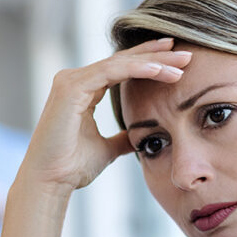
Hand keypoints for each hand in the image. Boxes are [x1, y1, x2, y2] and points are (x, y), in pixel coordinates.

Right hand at [18, 38, 190, 192]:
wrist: (50, 182)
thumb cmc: (71, 167)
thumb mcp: (106, 149)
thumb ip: (121, 138)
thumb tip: (138, 137)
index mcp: (82, 91)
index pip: (121, 69)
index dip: (149, 62)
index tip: (178, 61)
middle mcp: (74, 80)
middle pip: (122, 61)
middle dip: (156, 55)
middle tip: (186, 54)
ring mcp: (71, 81)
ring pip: (119, 63)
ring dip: (153, 62)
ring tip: (180, 63)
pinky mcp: (71, 87)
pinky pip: (111, 71)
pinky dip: (137, 69)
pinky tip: (160, 70)